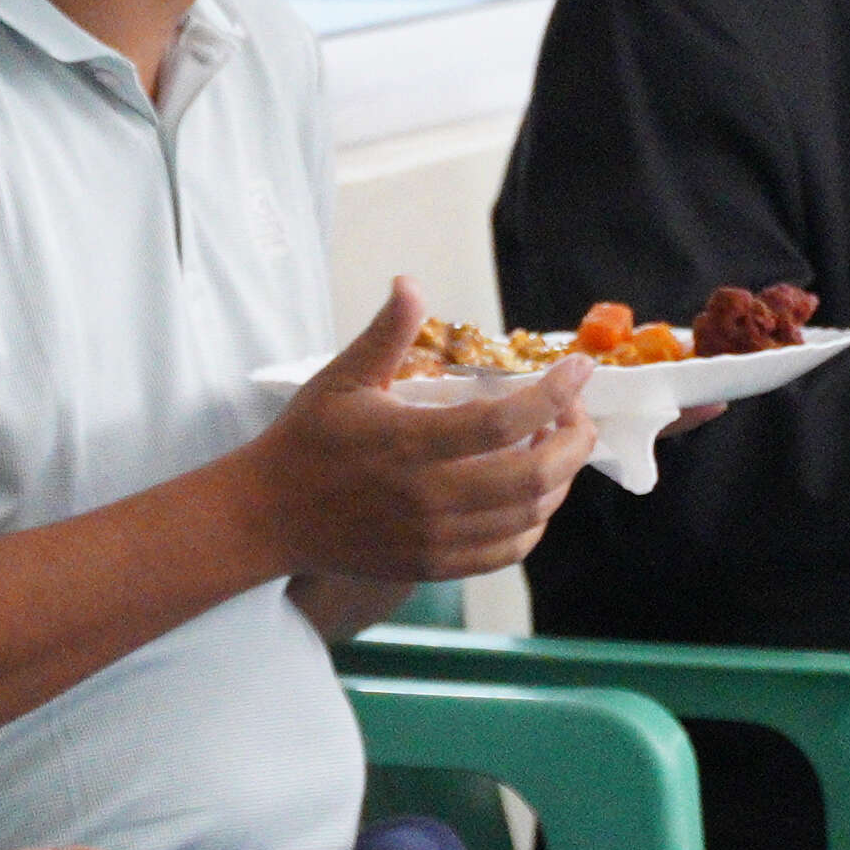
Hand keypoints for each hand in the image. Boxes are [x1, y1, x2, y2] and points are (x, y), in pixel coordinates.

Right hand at [239, 278, 596, 583]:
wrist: (270, 516)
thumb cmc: (307, 440)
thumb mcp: (341, 378)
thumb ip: (386, 334)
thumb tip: (410, 283)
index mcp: (408, 442)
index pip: (502, 423)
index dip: (553, 395)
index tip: (579, 369)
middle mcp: (428, 497)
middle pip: (531, 477)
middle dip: (573, 441)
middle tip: (576, 413)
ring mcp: (434, 538)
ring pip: (528, 516)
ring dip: (559, 479)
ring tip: (555, 445)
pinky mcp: (434, 566)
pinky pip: (507, 551)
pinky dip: (534, 522)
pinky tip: (533, 494)